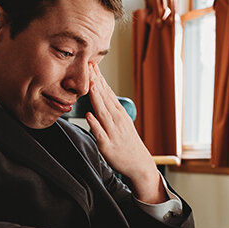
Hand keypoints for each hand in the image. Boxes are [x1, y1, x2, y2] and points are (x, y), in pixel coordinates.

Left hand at [85, 64, 164, 202]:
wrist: (140, 164)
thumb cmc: (127, 143)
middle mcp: (117, 120)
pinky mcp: (108, 146)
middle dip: (96, 82)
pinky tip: (90, 115)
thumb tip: (99, 93)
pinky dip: (95, 124)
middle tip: (89, 66)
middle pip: (105, 98)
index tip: (91, 64)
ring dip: (97, 98)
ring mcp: (113, 132)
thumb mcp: (121, 122)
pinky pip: (101, 133)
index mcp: (119, 113)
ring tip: (90, 85)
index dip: (99, 78)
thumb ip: (109, 109)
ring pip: (103, 112)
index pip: (107, 92)